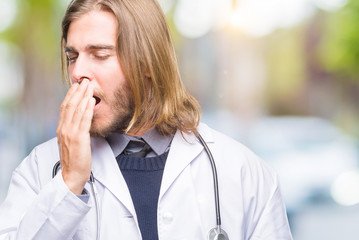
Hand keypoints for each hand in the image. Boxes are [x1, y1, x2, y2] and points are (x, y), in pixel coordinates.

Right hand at [56, 79, 95, 194]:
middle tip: (85, 80)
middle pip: (70, 106)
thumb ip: (73, 131)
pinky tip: (91, 101)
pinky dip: (88, 109)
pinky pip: (84, 120)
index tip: (76, 86)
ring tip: (89, 86)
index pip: (65, 108)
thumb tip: (80, 121)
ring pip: (76, 110)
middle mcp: (64, 129)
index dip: (70, 95)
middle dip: (78, 92)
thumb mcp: (70, 143)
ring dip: (84, 96)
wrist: (71, 176)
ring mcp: (70, 133)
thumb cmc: (74, 161)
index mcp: (61, 130)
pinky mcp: (79, 138)